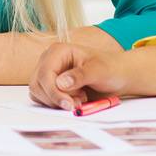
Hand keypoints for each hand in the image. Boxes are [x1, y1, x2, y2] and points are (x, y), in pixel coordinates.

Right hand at [29, 41, 155, 110]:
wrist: (117, 76)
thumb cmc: (110, 68)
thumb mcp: (99, 70)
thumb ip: (80, 75)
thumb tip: (61, 83)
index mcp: (58, 51)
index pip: (45, 74)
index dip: (53, 92)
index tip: (68, 104)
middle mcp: (50, 61)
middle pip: (39, 85)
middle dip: (57, 98)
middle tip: (78, 102)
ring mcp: (49, 74)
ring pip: (39, 94)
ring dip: (58, 102)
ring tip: (79, 99)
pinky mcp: (51, 86)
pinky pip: (44, 99)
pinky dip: (57, 104)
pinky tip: (74, 100)